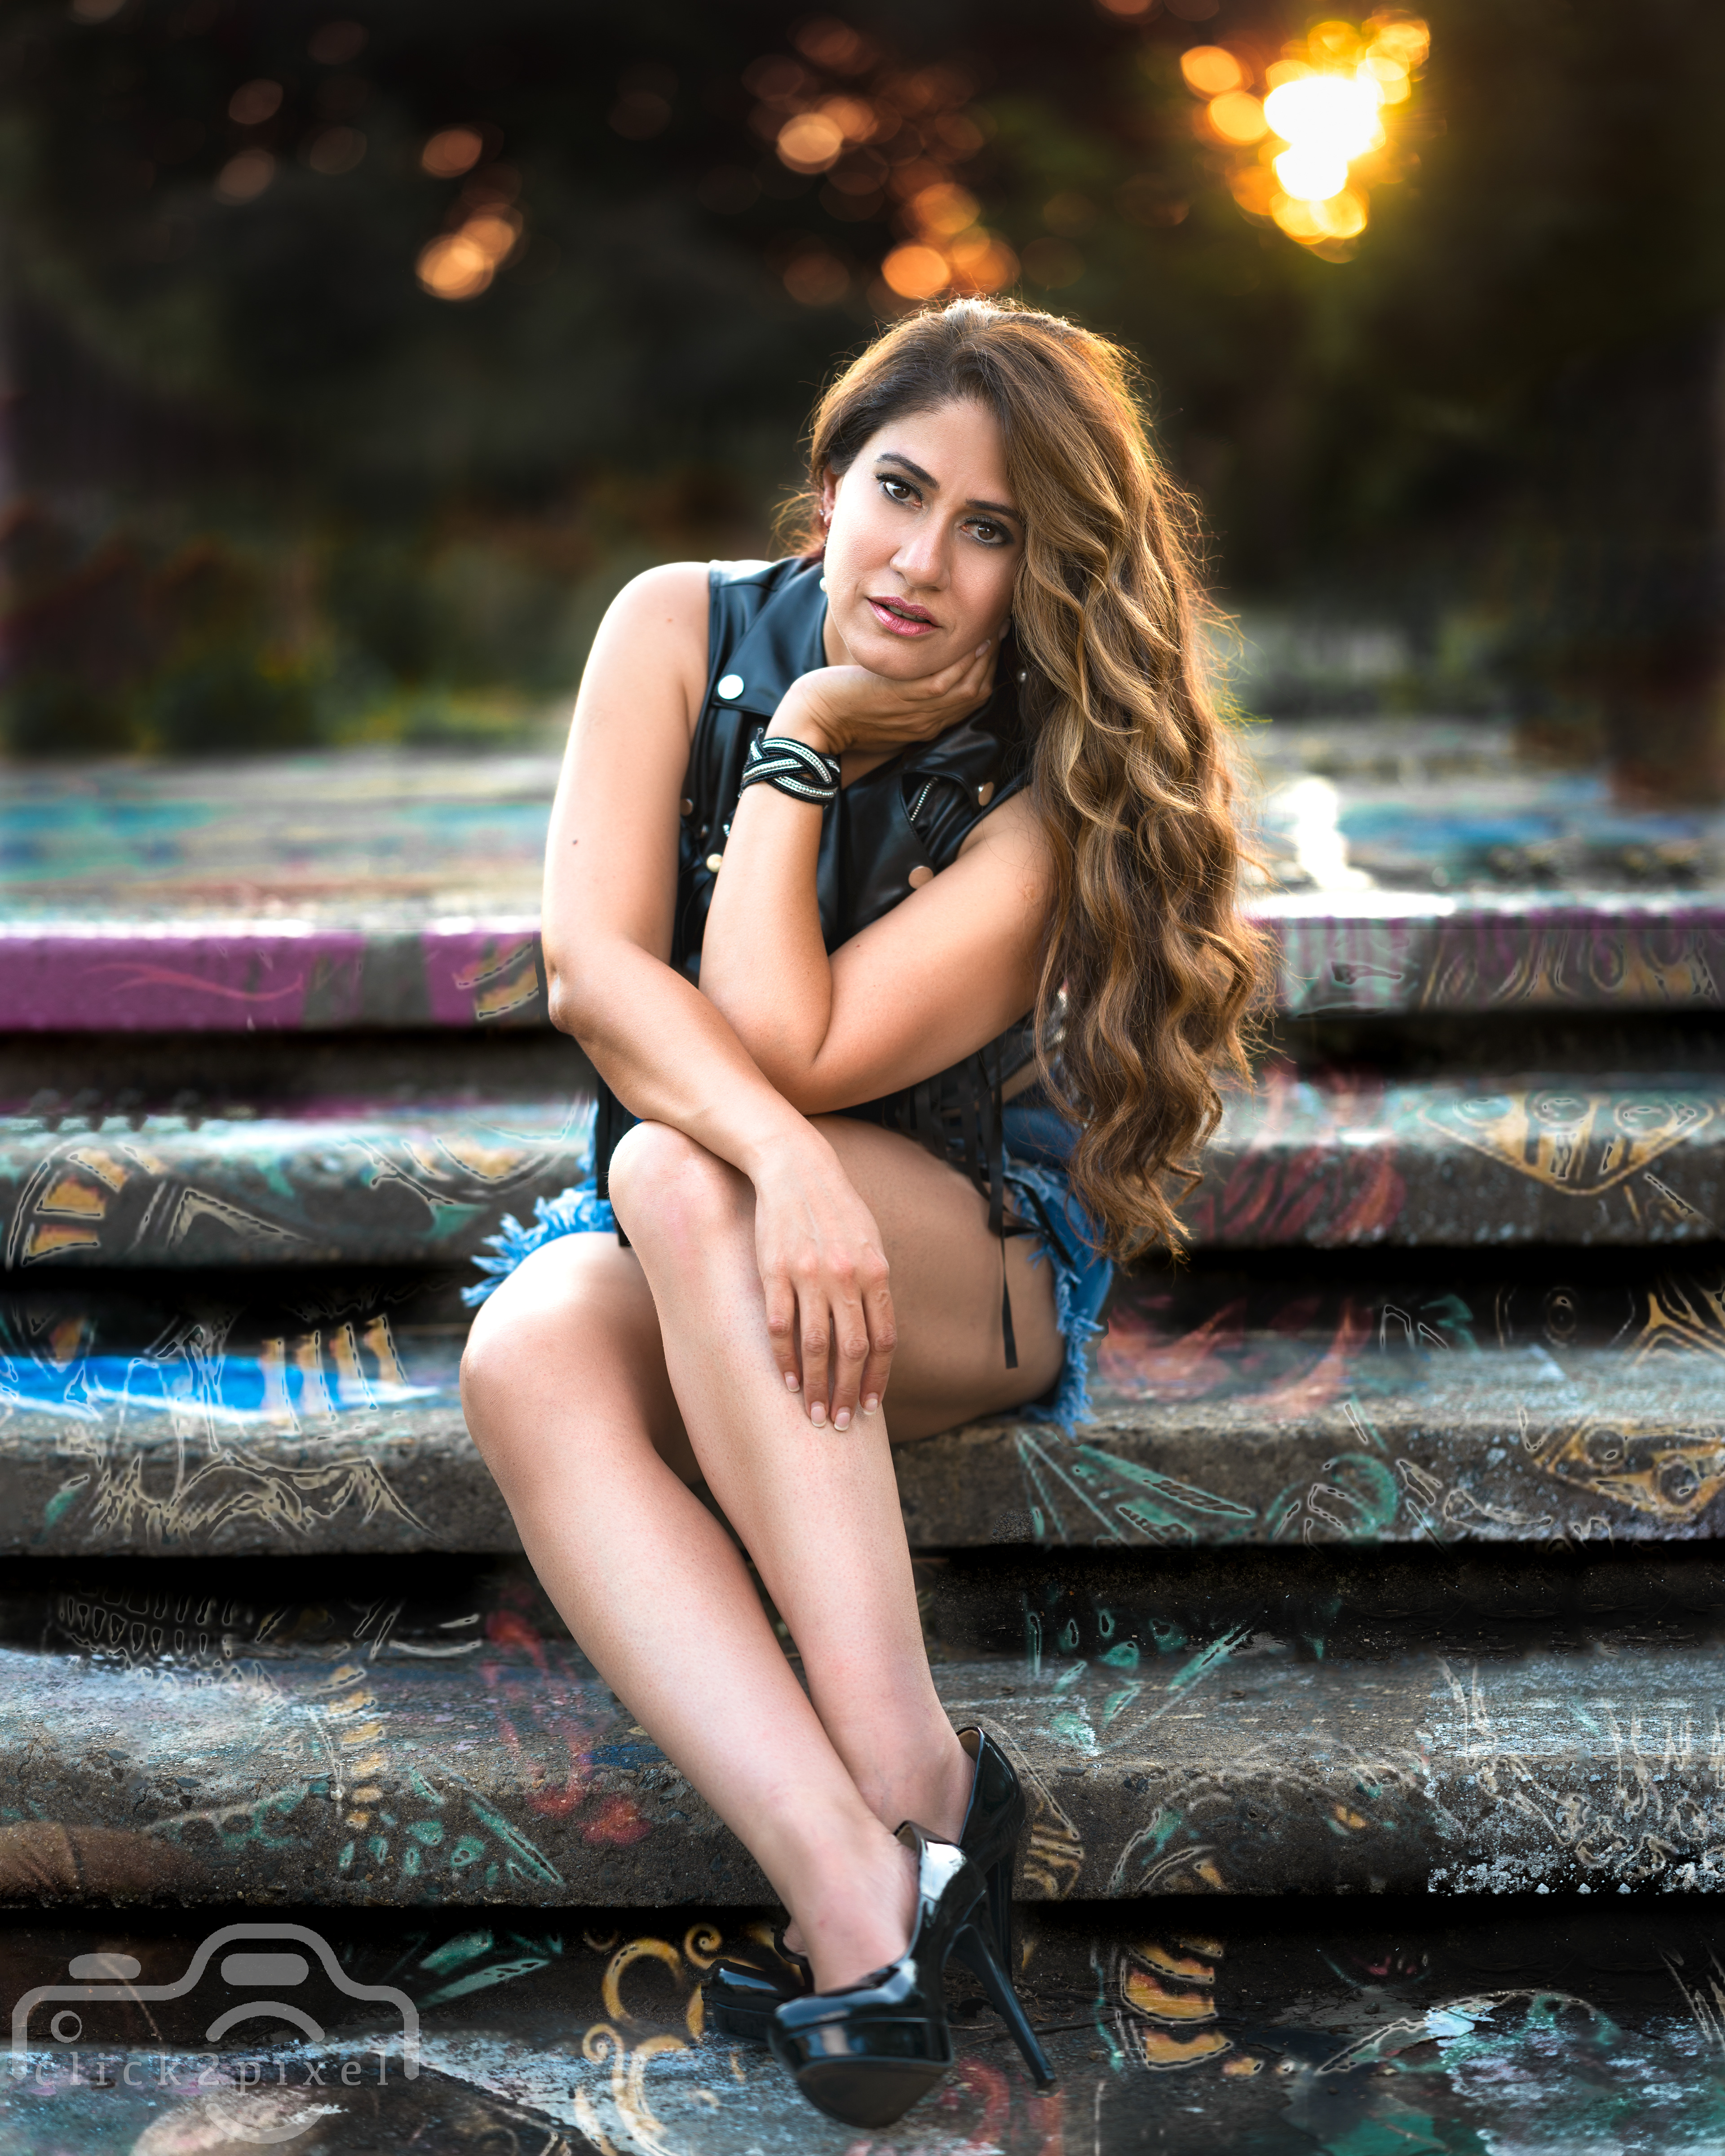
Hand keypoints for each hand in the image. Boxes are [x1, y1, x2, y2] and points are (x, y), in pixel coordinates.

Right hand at [752, 1134, 895, 1429]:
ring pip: (816, 1345)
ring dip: (816, 1385)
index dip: (878, 1377)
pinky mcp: (774, 1272)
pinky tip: (786, 1380)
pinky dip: (784, 1358)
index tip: (870, 1406)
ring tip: (813, 1412)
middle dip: (847, 1393)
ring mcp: (809, 1275)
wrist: (795, 1168)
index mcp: (875, 1270)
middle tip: (840, 1423)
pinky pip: (780, 1326)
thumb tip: (877, 1330)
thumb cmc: (835, 1206)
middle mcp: (846, 1276)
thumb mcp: (869, 1239)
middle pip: (852, 1350)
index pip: (883, 1338)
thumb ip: (875, 1283)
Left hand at [770, 639, 995, 759]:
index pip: (973, 697)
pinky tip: (971, 641)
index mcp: (927, 723)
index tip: (995, 641)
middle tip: (1002, 627)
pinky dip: (962, 662)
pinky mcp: (901, 700)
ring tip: (993, 627)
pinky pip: (942, 682)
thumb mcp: (887, 702)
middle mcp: (928, 721)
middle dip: (994, 658)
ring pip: (966, 686)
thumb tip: (926, 661)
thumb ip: (910, 690)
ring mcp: (917, 713)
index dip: (989, 669)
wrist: (816, 723)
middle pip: (977, 691)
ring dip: (985, 656)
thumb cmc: (846, 708)